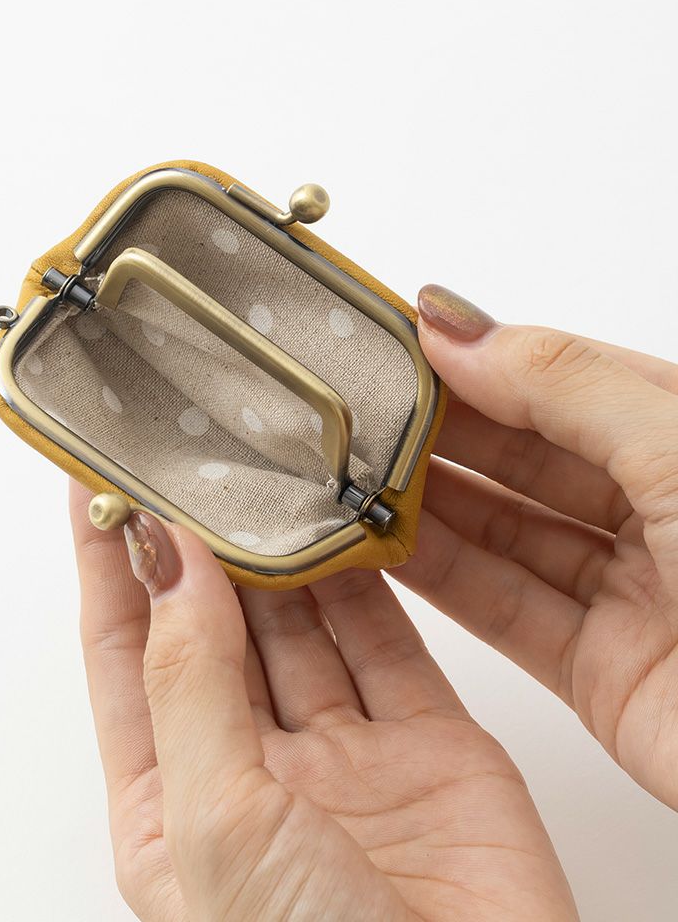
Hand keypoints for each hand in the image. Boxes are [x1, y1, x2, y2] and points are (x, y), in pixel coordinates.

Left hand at [71, 482, 575, 920]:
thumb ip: (191, 682)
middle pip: (216, 630)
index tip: (95, 490)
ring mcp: (345, 757)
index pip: (124, 657)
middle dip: (200, 547)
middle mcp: (256, 772)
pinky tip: (346, 529)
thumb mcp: (215, 821)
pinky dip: (369, 581)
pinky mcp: (430, 746)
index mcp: (174, 804)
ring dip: (282, 554)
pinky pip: (391, 640)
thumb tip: (171, 564)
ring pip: (303, 625)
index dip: (108, 570)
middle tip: (193, 460)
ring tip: (266, 475)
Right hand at [395, 285, 677, 809]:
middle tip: (360, 413)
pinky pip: (504, 612)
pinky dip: (440, 580)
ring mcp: (631, 592)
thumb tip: (458, 332)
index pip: (567, 380)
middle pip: (528, 458)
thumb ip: (566, 386)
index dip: (484, 358)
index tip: (401, 344)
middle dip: (442, 434)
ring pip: (507, 535)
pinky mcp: (601, 672)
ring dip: (430, 506)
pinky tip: (386, 545)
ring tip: (355, 474)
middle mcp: (661, 512)